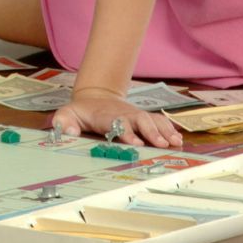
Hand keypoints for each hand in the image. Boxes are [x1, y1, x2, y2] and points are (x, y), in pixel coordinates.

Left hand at [51, 89, 181, 148]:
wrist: (95, 97)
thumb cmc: (81, 111)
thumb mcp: (66, 114)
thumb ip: (64, 122)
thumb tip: (69, 132)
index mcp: (105, 116)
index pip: (117, 123)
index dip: (127, 132)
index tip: (135, 143)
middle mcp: (124, 114)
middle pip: (140, 120)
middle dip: (151, 132)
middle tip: (161, 144)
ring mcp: (135, 115)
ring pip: (152, 120)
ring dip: (164, 130)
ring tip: (175, 143)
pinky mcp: (143, 118)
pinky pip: (159, 121)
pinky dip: (169, 128)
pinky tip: (178, 139)